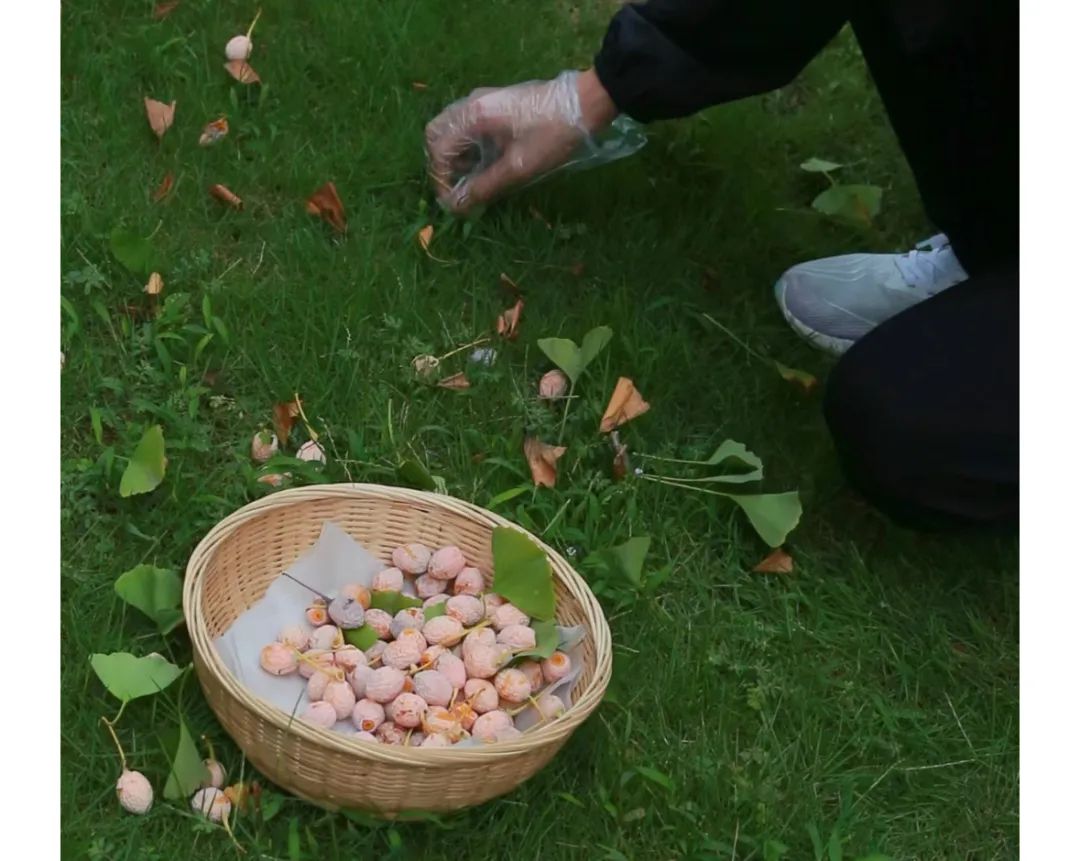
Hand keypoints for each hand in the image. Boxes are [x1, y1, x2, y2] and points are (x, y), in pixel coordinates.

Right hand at [425, 69, 616, 213]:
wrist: (585, 103)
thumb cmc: (553, 136)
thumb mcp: (519, 167)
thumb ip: (485, 187)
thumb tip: (458, 206)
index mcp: (473, 116)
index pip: (439, 150)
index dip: (441, 180)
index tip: (454, 203)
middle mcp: (471, 103)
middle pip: (437, 135)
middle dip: (442, 166)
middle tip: (459, 189)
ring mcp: (482, 100)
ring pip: (451, 130)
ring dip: (455, 157)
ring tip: (474, 180)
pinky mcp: (494, 103)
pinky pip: (467, 126)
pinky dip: (468, 147)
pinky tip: (485, 163)